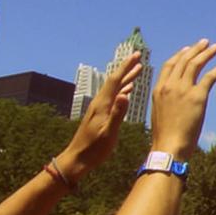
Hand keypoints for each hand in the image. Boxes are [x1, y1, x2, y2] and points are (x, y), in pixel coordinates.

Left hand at [63, 52, 141, 174]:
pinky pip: (114, 97)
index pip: (116, 80)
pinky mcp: (100, 115)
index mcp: (102, 105)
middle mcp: (100, 103)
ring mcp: (100, 109)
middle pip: (115, 81)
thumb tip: (126, 94)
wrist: (77, 159)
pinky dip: (122, 90)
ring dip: (126, 78)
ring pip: (115, 88)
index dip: (126, 66)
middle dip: (127, 68)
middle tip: (138, 57)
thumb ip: (118, 113)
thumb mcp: (108, 132)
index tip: (137, 55)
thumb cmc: (94, 149)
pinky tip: (127, 91)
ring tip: (137, 70)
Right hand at [149, 41, 215, 157]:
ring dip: (207, 53)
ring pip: (196, 64)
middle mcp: (170, 86)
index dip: (179, 55)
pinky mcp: (197, 96)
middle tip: (205, 42)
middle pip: (183, 60)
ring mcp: (183, 90)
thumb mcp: (160, 114)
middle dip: (195, 49)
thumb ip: (167, 102)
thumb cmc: (165, 136)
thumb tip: (175, 102)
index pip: (169, 65)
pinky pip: (210, 77)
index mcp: (158, 89)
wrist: (168, 147)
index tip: (187, 49)